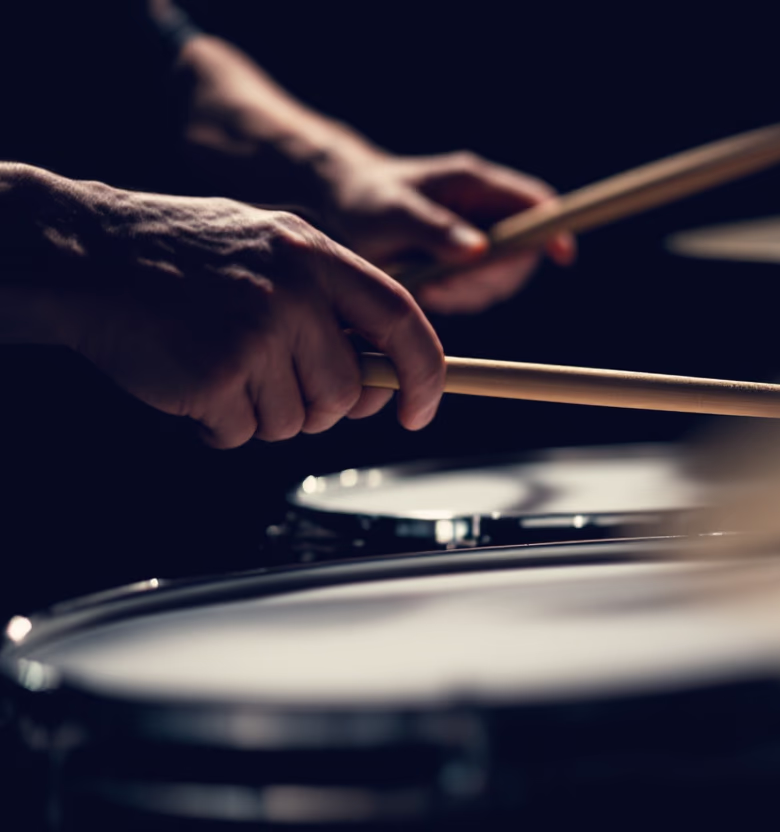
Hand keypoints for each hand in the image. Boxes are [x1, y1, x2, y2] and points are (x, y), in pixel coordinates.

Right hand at [27, 171, 443, 446]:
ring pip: (295, 422)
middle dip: (318, 407)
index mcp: (317, 256)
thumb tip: (384, 372)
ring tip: (221, 366)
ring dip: (260, 414)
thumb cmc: (182, 256)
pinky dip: (219, 426)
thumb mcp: (271, 245)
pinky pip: (242, 434)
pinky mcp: (215, 377)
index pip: (402, 321)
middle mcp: (295, 294)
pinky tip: (192, 382)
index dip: (424, 375)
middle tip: (274, 382)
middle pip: (346, 393)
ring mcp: (255, 335)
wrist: (86, 255)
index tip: (419, 410)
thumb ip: (329, 298)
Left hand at [318, 150, 575, 313]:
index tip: (562, 256)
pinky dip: (457, 299)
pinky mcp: (464, 265)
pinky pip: (479, 292)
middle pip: (524, 250)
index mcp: (475, 183)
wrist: (336, 208)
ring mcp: (477, 238)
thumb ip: (435, 229)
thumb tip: (480, 250)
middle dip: (493, 276)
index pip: (535, 203)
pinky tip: (424, 289)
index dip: (555, 228)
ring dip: (470, 292)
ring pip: (502, 278)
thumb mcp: (392, 213)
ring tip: (425, 285)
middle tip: (443, 285)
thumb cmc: (364, 200)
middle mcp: (483, 210)